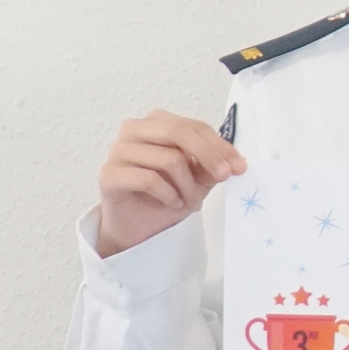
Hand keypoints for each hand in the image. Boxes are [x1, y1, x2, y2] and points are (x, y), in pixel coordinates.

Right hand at [94, 109, 246, 256]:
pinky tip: (172, 203)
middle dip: (208, 155)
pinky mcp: (108, 174)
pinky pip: (148, 179)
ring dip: (187, 185)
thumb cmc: (167, 195)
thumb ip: (211, 165)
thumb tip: (234, 162)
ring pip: (167, 158)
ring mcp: (118, 150)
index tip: (239, 167)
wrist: (138, 227)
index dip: (220, 146)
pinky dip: (168, 194)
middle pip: (178, 132)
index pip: (194, 126)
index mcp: (157, 122)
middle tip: (225, 176)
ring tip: (190, 202)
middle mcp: (134, 130)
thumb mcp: (198, 179)